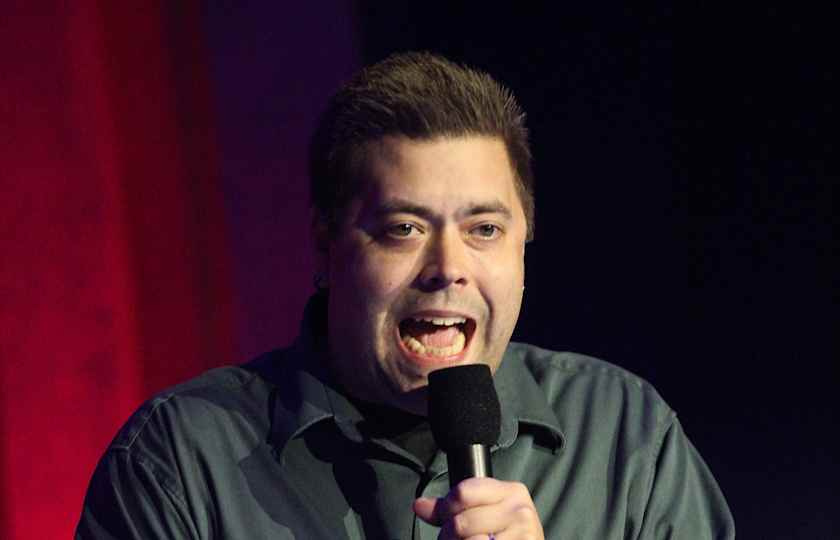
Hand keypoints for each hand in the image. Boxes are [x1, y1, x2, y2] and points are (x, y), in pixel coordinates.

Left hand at [413, 477, 543, 539]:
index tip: (447, 518)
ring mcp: (523, 534)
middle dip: (449, 535)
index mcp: (512, 491)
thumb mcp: (486, 514)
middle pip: (461, 521)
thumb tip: (419, 505)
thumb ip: (452, 508)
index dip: (447, 508)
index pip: (463, 491)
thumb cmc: (507, 536)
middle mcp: (520, 511)